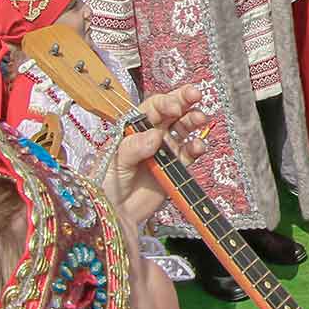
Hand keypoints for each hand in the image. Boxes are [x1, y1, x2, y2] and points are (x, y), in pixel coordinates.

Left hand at [103, 84, 207, 225]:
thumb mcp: (115, 160)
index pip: (153, 107)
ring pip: (184, 129)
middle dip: (185, 100)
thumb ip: (134, 147)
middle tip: (196, 95)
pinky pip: (189, 154)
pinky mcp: (175, 168)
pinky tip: (199, 146)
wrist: (115, 213)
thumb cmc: (106, 183)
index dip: (166, 102)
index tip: (175, 107)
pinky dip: (197, 147)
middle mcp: (152, 134)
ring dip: (193, 120)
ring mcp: (165, 150)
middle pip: (172, 112)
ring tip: (201, 119)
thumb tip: (156, 135)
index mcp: (135, 127)